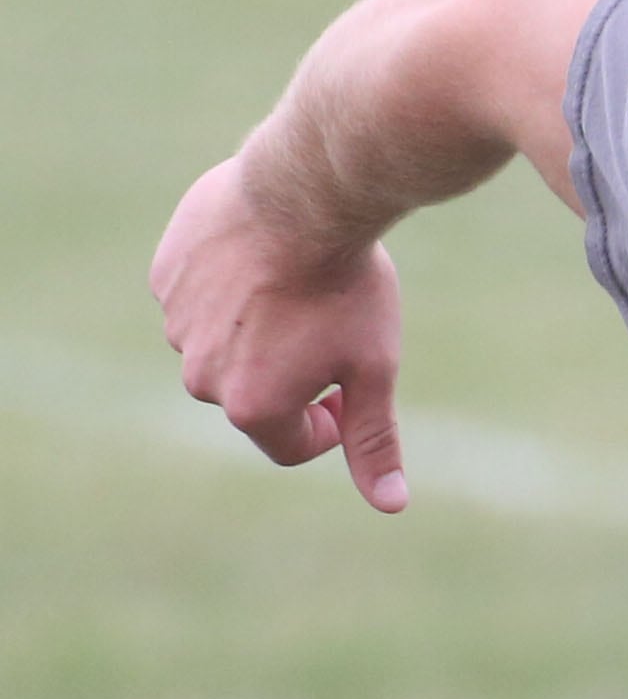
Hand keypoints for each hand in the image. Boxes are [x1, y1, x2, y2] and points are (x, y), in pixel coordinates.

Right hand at [150, 153, 406, 511]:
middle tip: (330, 326)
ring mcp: (175, 323)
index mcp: (249, 405)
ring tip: (300, 286)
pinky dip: (229, 285)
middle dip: (293, 371)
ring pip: (223, 341)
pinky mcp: (165, 276)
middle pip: (253, 391)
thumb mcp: (374, 368)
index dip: (333, 422)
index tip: (352, 386)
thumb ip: (373, 439)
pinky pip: (199, 294)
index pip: (291, 443)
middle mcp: (199, 374)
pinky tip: (267, 254)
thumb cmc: (349, 287)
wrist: (309, 194)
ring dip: (259, 327)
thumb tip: (391, 504)